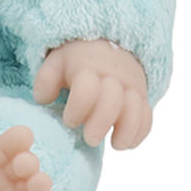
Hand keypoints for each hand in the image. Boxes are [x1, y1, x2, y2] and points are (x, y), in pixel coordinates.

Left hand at [33, 39, 151, 149]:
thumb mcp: (56, 63)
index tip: (69, 121)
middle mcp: (112, 78)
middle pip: (112, 101)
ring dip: (127, 131)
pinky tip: (124, 142)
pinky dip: (139, 133)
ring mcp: (130, 88)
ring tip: (114, 145)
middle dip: (100, 124)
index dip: (77, 110)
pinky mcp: (142, 98)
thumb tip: (42, 100)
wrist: (108, 45)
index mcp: (87, 69)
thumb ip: (46, 81)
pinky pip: (147, 117)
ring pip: (136, 110)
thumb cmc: (77, 60)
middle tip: (89, 139)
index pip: (86, 90)